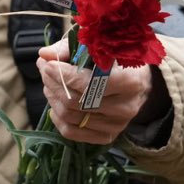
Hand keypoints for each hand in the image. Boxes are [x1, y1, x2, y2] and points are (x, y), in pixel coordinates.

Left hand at [36, 45, 167, 145]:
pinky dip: (57, 118)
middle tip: (44, 68)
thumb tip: (45, 54)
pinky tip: (55, 104)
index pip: (87, 83)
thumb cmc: (117, 60)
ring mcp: (116, 125)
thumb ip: (71, 49)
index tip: (48, 63)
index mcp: (129, 82)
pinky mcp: (108, 136)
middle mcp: (125, 107)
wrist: (139, 83)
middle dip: (53, 83)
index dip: (62, 74)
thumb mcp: (100, 47)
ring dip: (53, 97)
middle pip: (75, 101)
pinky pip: (72, 133)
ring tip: (49, 83)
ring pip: (70, 116)